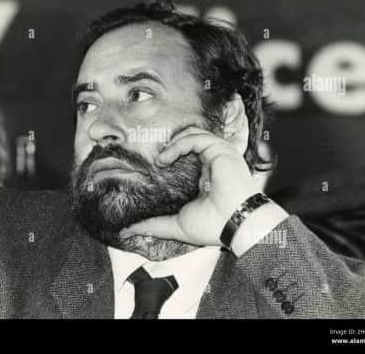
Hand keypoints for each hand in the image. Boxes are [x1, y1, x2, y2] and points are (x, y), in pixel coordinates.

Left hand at [120, 125, 260, 246]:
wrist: (236, 225)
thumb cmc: (213, 226)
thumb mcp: (176, 225)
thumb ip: (154, 224)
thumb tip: (127, 230)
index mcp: (206, 178)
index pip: (186, 159)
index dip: (169, 157)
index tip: (152, 167)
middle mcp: (212, 164)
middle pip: (190, 142)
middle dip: (170, 145)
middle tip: (153, 160)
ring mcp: (218, 155)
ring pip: (194, 135)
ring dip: (173, 144)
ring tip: (160, 160)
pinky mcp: (220, 150)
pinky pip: (196, 137)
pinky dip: (178, 144)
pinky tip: (165, 158)